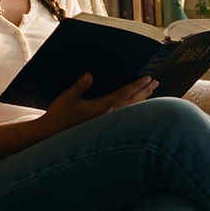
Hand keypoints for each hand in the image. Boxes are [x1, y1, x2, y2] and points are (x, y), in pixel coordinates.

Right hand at [39, 73, 158, 132]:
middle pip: (132, 102)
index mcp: (101, 107)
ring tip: (150, 92)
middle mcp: (108, 116)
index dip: (137, 85)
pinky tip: (135, 107)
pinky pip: (124, 116)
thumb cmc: (59, 116)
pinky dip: (133, 109)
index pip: (124, 94)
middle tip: (156, 82)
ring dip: (142, 100)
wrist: (53, 135)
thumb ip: (80, 86)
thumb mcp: (67, 98)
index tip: (148, 78)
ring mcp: (108, 123)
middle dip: (145, 91)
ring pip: (130, 110)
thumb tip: (90, 75)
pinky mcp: (105, 128)